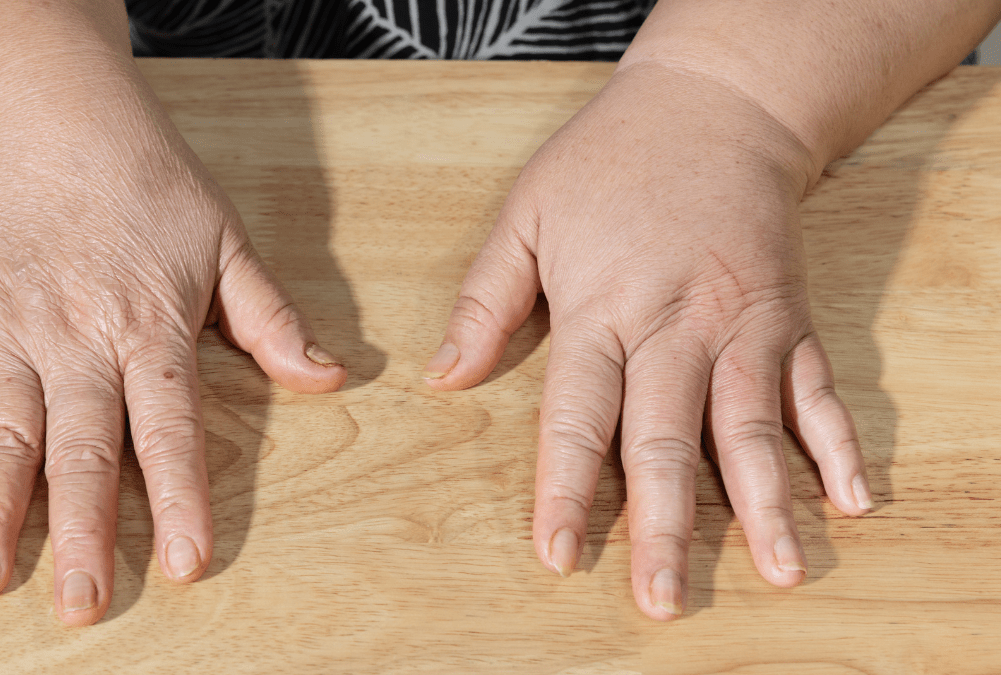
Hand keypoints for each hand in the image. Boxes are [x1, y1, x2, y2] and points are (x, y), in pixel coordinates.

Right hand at [0, 111, 345, 625]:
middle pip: (83, 449)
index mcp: (149, 326)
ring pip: (7, 434)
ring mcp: (16, 335)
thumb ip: (271, 318)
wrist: (58, 118)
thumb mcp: (228, 242)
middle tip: (82, 604)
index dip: (181, 496)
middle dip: (85, 531)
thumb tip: (330, 377)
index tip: (187, 562)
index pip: (169, 427)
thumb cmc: (152, 183)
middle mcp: (79, 340)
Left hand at [424, 63, 871, 619]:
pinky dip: (836, 444)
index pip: (580, 418)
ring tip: (775, 572)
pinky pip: (816, 389)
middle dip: (667, 526)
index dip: (568, 491)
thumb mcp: (525, 214)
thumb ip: (485, 300)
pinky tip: (848, 500)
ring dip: (764, 505)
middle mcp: (677, 328)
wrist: (714, 105)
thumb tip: (443, 376)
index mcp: (603, 309)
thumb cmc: (606, 162)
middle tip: (664, 601)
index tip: (560, 556)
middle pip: (670, 441)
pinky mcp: (788, 317)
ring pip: (751, 428)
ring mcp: (742, 326)